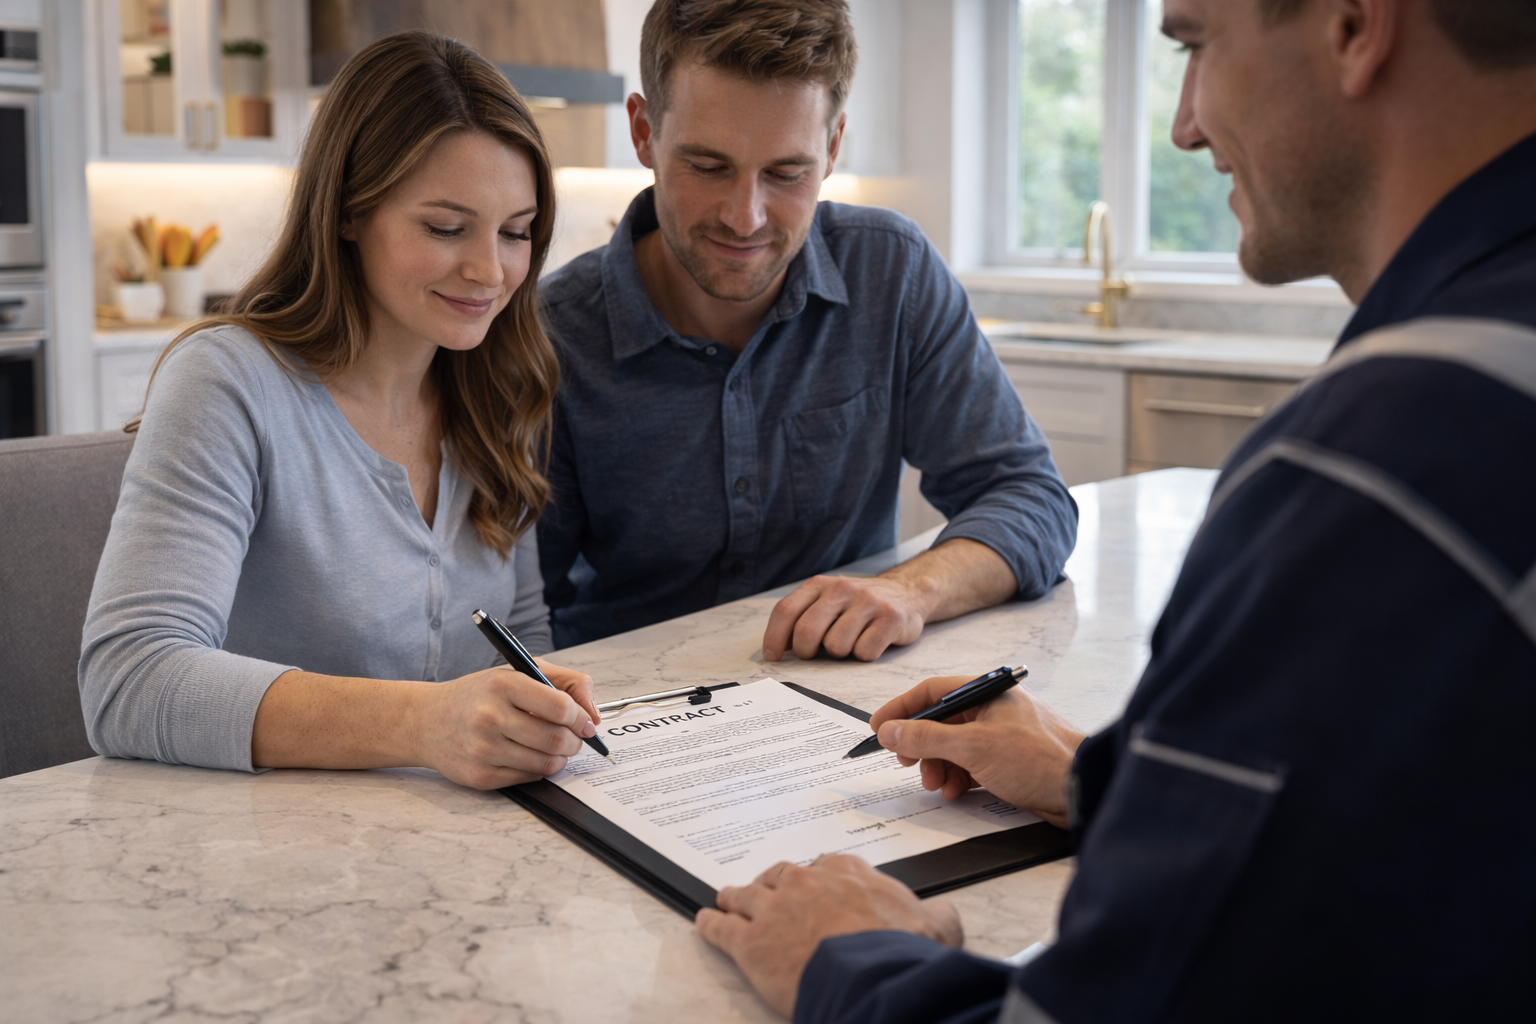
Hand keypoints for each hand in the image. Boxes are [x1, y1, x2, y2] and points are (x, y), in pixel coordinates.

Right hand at [411, 659, 598, 789]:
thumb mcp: (517, 672)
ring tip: (554, 747)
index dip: (580, 717)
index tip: (585, 722)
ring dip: (560, 757)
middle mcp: (490, 717)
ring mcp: (483, 750)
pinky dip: (538, 769)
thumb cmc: (479, 695)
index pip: (559, 706)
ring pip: (546, 763)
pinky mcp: (480, 777)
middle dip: (575, 741)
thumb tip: (593, 715)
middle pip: (556, 739)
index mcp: (502, 685)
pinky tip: (528, 755)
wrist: (426, 721)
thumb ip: (565, 682)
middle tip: (574, 738)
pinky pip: (528, 778)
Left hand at [695, 854, 962, 1017]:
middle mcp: (806, 882)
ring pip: (745, 895)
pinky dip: (710, 924)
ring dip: (735, 898)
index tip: (812, 886)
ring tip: (727, 899)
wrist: (874, 978)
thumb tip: (945, 914)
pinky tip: (704, 921)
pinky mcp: (751, 943)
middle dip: (772, 884)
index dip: (815, 879)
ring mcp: (774, 910)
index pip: (823, 866)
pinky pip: (721, 927)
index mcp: (847, 872)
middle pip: (779, 875)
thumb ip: (937, 914)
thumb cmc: (902, 952)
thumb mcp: (937, 925)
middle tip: (767, 893)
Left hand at [763, 574, 928, 661]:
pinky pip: (865, 652)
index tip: (773, 656)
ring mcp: (869, 601)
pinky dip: (865, 655)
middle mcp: (842, 588)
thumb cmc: (857, 606)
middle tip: (817, 653)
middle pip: (807, 632)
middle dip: (807, 652)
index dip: (774, 637)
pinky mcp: (892, 618)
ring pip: (836, 646)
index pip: (785, 611)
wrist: (906, 593)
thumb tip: (775, 649)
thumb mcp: (827, 601)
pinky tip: (872, 641)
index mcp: (820, 584)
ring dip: (841, 653)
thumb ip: (802, 618)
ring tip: (851, 641)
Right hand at [870, 675, 1084, 827]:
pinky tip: (956, 792)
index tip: (879, 729)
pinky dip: (958, 778)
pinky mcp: (1008, 761)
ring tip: (938, 785)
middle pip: (940, 722)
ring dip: (939, 766)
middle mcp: (993, 709)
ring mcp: (1001, 736)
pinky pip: (971, 765)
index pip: (932, 692)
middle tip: (908, 765)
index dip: (902, 710)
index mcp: (986, 692)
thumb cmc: (1038, 759)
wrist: (1081, 789)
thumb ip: (926, 737)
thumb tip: (890, 732)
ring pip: (954, 747)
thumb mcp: (973, 747)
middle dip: (921, 746)